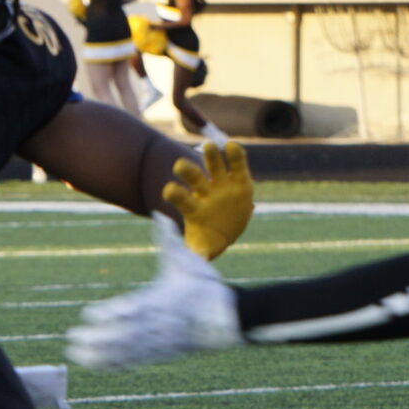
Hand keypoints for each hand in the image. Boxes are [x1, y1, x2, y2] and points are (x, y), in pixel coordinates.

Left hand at [67, 214, 240, 370]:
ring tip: (75, 354)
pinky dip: (114, 364)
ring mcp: (159, 341)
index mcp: (160, 300)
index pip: (131, 309)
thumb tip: (158, 212)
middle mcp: (158, 323)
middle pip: (122, 334)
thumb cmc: (204, 287)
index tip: (89, 314)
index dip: (109, 313)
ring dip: (99, 354)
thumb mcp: (186, 260)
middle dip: (97, 337)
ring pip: (125, 351)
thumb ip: (168, 239)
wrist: (227, 318)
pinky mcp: (162, 353)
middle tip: (73, 336)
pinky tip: (96, 365)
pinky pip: (134, 361)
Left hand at [165, 139, 254, 258]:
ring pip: (214, 165)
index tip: (169, 190)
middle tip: (178, 165)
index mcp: (193, 207)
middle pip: (193, 177)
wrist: (228, 228)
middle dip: (186, 170)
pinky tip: (231, 146)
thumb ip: (198, 253)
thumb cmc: (210, 238)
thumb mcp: (204, 248)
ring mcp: (221, 183)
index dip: (175, 194)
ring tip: (209, 146)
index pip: (180, 198)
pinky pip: (238, 165)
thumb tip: (196, 262)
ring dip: (211, 155)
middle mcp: (205, 191)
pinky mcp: (240, 180)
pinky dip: (235, 155)